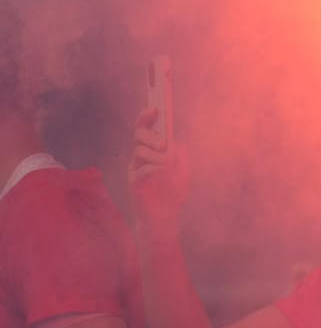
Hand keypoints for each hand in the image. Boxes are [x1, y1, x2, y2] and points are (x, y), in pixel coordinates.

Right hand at [128, 106, 187, 230]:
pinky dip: (156, 172)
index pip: (146, 130)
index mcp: (151, 152)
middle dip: (152, 136)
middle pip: (139, 135)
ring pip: (142, 151)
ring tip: (166, 169)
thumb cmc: (172, 193)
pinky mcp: (133, 181)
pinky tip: (160, 180)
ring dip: (158, 158)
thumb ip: (177, 154)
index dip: (147, 117)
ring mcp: (135, 169)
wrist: (162, 219)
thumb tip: (172, 142)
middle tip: (164, 144)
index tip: (154, 107)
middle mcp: (140, 158)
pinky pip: (145, 168)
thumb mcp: (181, 169)